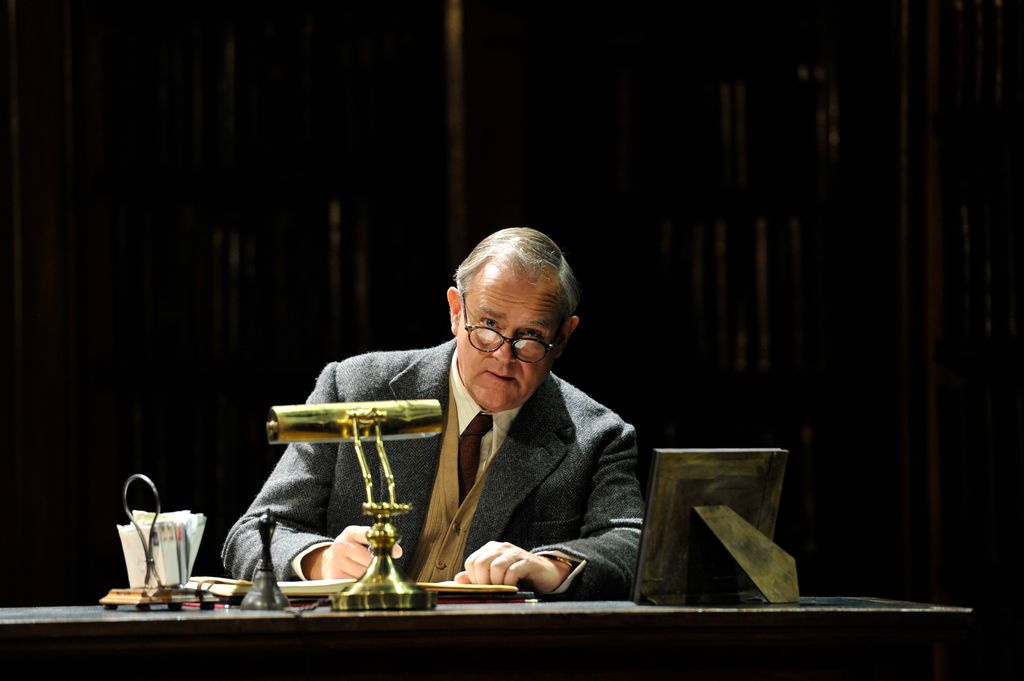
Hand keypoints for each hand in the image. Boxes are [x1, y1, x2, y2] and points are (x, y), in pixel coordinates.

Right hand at [301, 525, 402, 579]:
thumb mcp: (361, 540)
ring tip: (369, 573)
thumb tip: (396, 552)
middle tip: (381, 567)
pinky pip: (354, 583)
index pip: (369, 535)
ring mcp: (336, 562)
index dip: (384, 544)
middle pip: (368, 559)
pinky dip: (361, 584)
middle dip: (377, 565)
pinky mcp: (333, 577)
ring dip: (370, 576)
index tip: (397, 552)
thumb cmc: (351, 549)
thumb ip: (378, 543)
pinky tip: (361, 580)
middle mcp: (341, 545)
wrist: (327, 560)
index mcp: (350, 533)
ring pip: (363, 573)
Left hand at [453, 541, 571, 594]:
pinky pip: (512, 571)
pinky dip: (510, 583)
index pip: (471, 562)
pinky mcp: (527, 562)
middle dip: (484, 582)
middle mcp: (501, 548)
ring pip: (495, 567)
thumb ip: (476, 577)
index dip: (474, 579)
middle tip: (493, 590)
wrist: (546, 574)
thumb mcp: (495, 576)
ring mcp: (515, 553)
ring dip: (497, 583)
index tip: (484, 588)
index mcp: (490, 549)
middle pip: (480, 563)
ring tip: (503, 589)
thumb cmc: (518, 576)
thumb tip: (457, 579)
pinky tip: (513, 587)